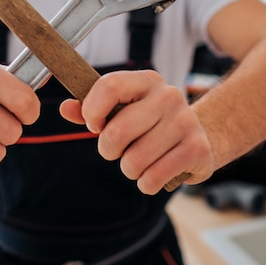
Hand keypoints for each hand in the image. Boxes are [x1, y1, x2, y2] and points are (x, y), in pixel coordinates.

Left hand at [60, 70, 214, 194]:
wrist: (199, 139)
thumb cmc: (150, 124)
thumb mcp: (122, 110)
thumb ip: (91, 109)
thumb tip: (66, 109)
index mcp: (146, 81)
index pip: (109, 86)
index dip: (92, 111)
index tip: (95, 126)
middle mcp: (168, 96)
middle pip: (117, 131)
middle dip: (109, 150)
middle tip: (119, 151)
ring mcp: (185, 121)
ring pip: (134, 161)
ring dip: (130, 170)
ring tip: (142, 161)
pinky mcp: (196, 149)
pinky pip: (152, 178)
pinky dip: (146, 183)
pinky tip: (156, 173)